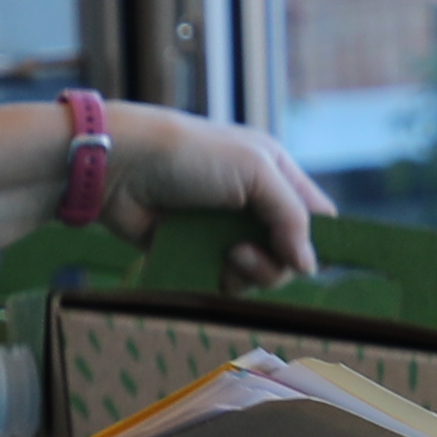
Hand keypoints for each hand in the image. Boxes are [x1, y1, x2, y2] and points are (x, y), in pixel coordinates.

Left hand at [126, 105, 331, 285]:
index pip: (315, 214)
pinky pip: (225, 281)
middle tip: (242, 252)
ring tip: (225, 256)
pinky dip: (222, 281)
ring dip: (248, 273)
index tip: (300, 254)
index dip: (315, 238)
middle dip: (274, 261)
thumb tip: (309, 265)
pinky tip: (208, 267)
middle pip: (289, 253)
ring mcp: (224, 230)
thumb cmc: (189, 156)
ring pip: (260, 272)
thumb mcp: (254, 170)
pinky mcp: (197, 252)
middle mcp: (254, 203)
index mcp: (274, 173)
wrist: (121, 168)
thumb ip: (291, 215)